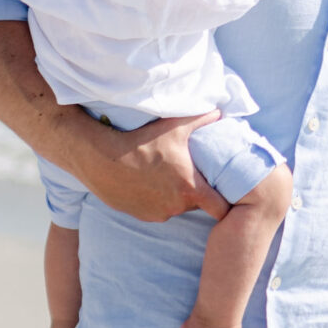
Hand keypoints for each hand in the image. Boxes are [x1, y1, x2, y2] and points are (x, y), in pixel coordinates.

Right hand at [73, 111, 229, 224]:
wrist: (101, 159)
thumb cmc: (141, 142)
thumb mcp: (174, 126)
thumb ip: (202, 119)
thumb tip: (220, 112)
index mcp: (189, 189)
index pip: (220, 210)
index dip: (225, 204)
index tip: (224, 196)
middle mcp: (175, 207)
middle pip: (196, 205)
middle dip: (196, 193)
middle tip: (189, 174)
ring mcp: (157, 213)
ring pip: (175, 207)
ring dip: (174, 197)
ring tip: (165, 177)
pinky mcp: (140, 215)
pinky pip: (156, 210)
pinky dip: (155, 200)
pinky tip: (148, 183)